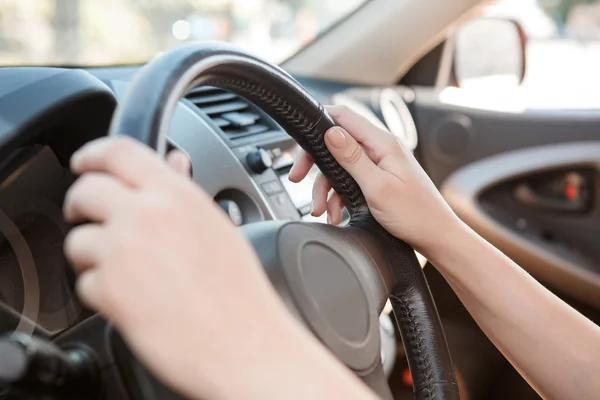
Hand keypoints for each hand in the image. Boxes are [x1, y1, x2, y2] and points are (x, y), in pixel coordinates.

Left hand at [63, 137, 338, 398]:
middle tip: (92, 220)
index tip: (84, 164)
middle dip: (81, 206)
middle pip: (85, 191)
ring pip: (77, 239)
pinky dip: (101, 292)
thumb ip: (185, 192)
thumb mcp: (218, 228)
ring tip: (125, 273)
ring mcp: (123, 251)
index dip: (93, 154)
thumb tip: (172, 163)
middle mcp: (146, 215)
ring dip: (91, 255)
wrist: (243, 344)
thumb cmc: (240, 293)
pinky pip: (84, 282)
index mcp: (177, 196)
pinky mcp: (109, 290)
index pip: (119, 151)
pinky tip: (133, 299)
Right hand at [289, 106, 460, 255]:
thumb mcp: (377, 186)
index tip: (301, 142)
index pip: (344, 117)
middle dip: (316, 164)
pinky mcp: (379, 180)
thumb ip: (352, 158)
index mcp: (383, 143)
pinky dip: (339, 197)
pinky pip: (350, 181)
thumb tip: (331, 133)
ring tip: (322, 210)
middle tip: (298, 178)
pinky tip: (335, 214)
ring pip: (340, 167)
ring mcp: (380, 165)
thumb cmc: (415, 214)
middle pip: (337, 143)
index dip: (319, 124)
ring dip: (326, 188)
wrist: (436, 237)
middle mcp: (381, 149)